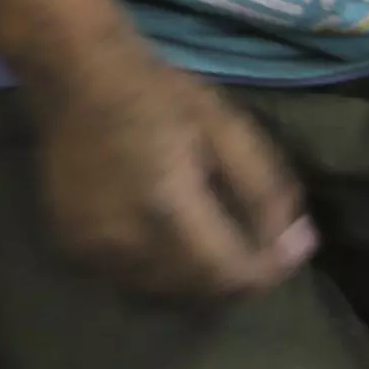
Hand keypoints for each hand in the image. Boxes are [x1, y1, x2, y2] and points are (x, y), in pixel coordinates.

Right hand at [35, 54, 313, 298]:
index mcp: (166, 211)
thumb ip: (264, 191)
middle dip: (237, 274)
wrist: (75, 74)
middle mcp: (125, 244)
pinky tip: (171, 242)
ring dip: (198, 280)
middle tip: (259, 242)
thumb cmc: (155, 92)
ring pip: (165, 294)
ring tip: (218, 245)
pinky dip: (160, 273)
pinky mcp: (73, 250)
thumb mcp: (226, 127)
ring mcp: (92, 252)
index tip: (294, 248)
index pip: (230, 275)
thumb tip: (295, 243)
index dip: (269, 270)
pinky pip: (131, 281)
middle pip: (199, 292)